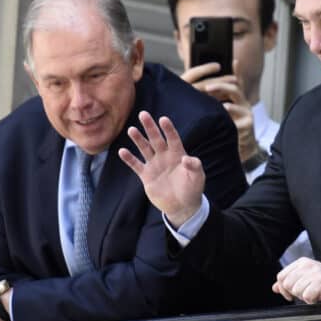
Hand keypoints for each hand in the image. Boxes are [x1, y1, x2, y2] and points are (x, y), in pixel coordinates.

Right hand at [119, 112, 205, 226]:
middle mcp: (165, 156)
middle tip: (143, 114)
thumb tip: (186, 158)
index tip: (163, 119)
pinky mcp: (146, 175)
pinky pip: (136, 165)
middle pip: (156, 139)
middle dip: (150, 127)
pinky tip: (122, 151)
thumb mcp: (197, 177)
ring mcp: (155, 165)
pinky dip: (129, 158)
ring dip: (138, 139)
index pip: (173, 138)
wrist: (182, 206)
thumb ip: (194, 166)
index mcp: (178, 154)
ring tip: (131, 129)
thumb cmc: (192, 189)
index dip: (168, 129)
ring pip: (145, 149)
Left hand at [181, 61, 260, 163]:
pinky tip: (225, 124)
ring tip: (222, 107)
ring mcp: (247, 113)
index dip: (237, 70)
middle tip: (207, 88)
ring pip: (239, 106)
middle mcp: (243, 102)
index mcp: (236, 97)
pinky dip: (232, 124)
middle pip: (235, 89)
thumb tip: (199, 87)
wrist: (238, 146)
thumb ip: (214, 98)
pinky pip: (240, 124)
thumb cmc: (226, 126)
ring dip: (229, 106)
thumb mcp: (220, 110)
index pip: (237, 80)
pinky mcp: (248, 125)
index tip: (234, 61)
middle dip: (221, 87)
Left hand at [272, 257, 320, 303]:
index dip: (283, 289)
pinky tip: (318, 297)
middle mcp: (307, 265)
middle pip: (287, 284)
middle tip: (306, 293)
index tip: (290, 295)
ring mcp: (314, 273)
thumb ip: (289, 281)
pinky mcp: (320, 282)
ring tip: (313, 293)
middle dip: (295, 293)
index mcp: (301, 262)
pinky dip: (311, 300)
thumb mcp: (305, 278)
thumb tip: (275, 288)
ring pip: (296, 291)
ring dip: (304, 297)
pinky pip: (306, 296)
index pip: (281, 276)